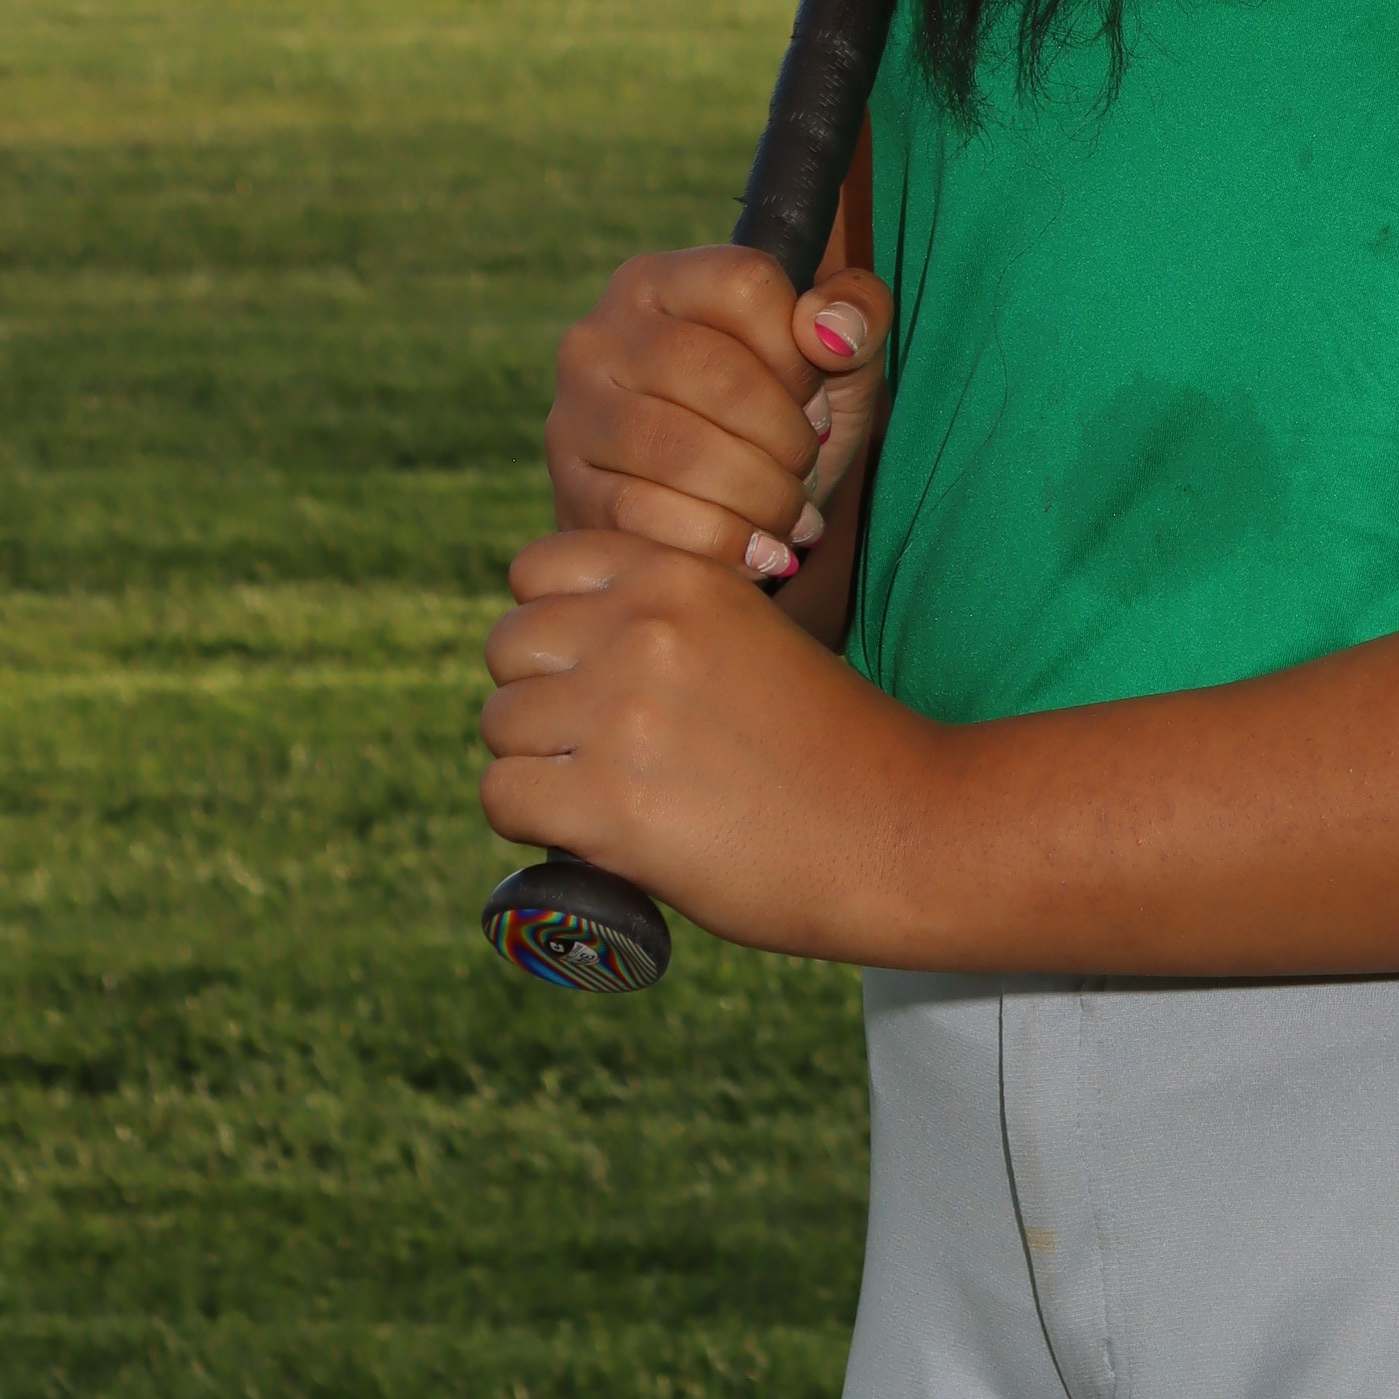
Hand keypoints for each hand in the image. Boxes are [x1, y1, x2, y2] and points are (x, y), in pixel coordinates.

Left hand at [481, 524, 944, 959]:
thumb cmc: (832, 745)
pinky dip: (532, 823)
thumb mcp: (752, 635)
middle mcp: (642, 629)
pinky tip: (589, 831)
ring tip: (600, 792)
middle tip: (593, 744)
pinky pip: (502, 796)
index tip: (587, 672)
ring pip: (498, 725)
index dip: (551, 626)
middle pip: (507, 644)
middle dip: (537, 695)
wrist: (899, 830)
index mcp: (679, 576)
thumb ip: (665, 623)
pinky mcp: (610, 803)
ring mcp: (622, 714)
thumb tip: (562, 654)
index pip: (536, 568)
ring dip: (535, 764)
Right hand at [545, 245, 894, 588]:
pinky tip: (761, 553)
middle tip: (808, 468)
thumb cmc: (781, 413)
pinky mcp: (568, 491)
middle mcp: (599, 335)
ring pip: (680, 453)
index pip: (746, 285)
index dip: (800, 350)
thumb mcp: (837, 354)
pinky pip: (645, 518)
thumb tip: (830, 330)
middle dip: (786, 437)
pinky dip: (721, 543)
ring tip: (792, 515)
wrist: (716, 506)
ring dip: (760, 496)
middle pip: (717, 375)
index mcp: (659, 280)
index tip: (814, 396)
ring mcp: (573, 414)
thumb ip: (857, 312)